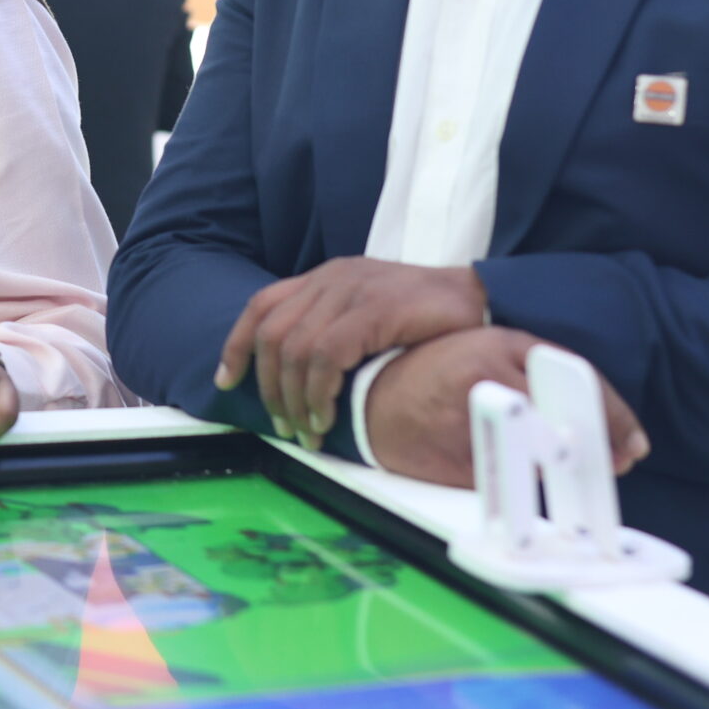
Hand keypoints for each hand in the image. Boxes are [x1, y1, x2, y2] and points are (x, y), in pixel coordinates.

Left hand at [214, 259, 486, 448]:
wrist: (481, 298)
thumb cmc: (429, 315)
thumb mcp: (371, 313)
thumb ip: (337, 328)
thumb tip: (301, 376)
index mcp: (327, 277)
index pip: (263, 304)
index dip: (238, 344)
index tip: (226, 381)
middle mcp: (333, 279)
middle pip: (273, 334)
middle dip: (268, 386)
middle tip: (282, 425)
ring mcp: (353, 290)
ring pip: (295, 349)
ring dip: (294, 398)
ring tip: (307, 431)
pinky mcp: (374, 309)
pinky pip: (327, 355)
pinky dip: (319, 391)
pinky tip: (327, 416)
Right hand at [362, 327, 649, 487]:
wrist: (372, 399)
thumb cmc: (437, 367)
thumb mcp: (493, 345)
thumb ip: (544, 370)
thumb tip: (601, 421)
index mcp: (500, 349)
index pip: (574, 383)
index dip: (610, 418)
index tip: (632, 443)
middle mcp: (489, 389)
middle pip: (563, 431)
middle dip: (592, 453)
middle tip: (609, 463)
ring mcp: (474, 432)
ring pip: (541, 463)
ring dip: (559, 469)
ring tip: (557, 463)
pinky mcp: (459, 470)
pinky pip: (511, 484)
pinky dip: (524, 483)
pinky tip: (515, 470)